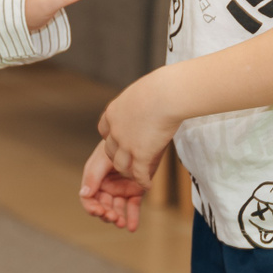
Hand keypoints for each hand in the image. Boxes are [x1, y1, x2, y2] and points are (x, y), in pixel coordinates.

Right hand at [78, 142, 148, 231]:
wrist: (141, 137)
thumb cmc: (118, 144)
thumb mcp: (103, 159)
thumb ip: (94, 176)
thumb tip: (84, 194)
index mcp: (94, 178)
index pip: (89, 197)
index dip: (91, 207)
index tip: (99, 211)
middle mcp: (106, 186)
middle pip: (102, 206)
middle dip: (106, 214)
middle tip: (113, 217)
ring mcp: (120, 189)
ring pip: (116, 209)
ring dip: (118, 218)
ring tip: (122, 223)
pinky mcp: (135, 190)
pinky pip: (132, 207)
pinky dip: (132, 218)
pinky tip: (132, 227)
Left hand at [89, 70, 179, 188]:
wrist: (167, 94)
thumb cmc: (160, 87)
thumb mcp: (140, 93)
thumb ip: (138, 103)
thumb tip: (146, 101)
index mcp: (112, 113)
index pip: (105, 131)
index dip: (113, 139)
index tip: (121, 142)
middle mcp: (115, 130)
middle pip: (111, 152)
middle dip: (119, 158)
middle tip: (131, 162)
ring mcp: (126, 144)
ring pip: (122, 166)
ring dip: (129, 173)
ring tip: (138, 176)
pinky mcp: (141, 155)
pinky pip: (139, 174)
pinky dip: (143, 182)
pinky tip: (148, 185)